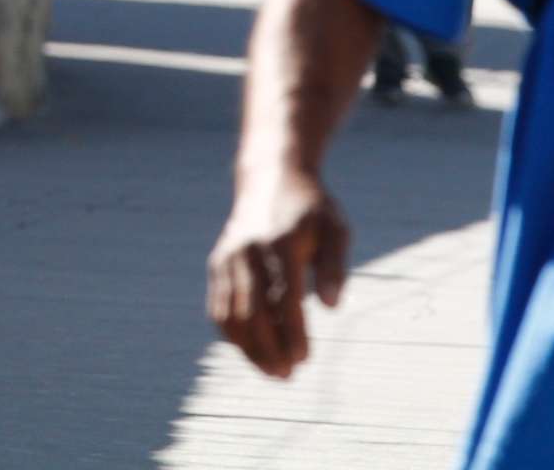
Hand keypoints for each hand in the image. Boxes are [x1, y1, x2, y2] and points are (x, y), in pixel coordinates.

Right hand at [208, 167, 349, 379]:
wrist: (270, 178)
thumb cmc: (311, 211)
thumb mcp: (335, 229)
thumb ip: (335, 267)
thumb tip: (332, 308)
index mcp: (281, 242)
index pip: (285, 298)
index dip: (294, 332)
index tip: (305, 358)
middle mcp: (249, 250)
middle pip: (253, 312)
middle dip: (269, 348)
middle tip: (288, 374)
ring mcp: (228, 257)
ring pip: (231, 314)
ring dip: (249, 349)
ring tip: (272, 371)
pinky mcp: (217, 264)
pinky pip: (218, 307)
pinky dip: (232, 334)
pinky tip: (251, 352)